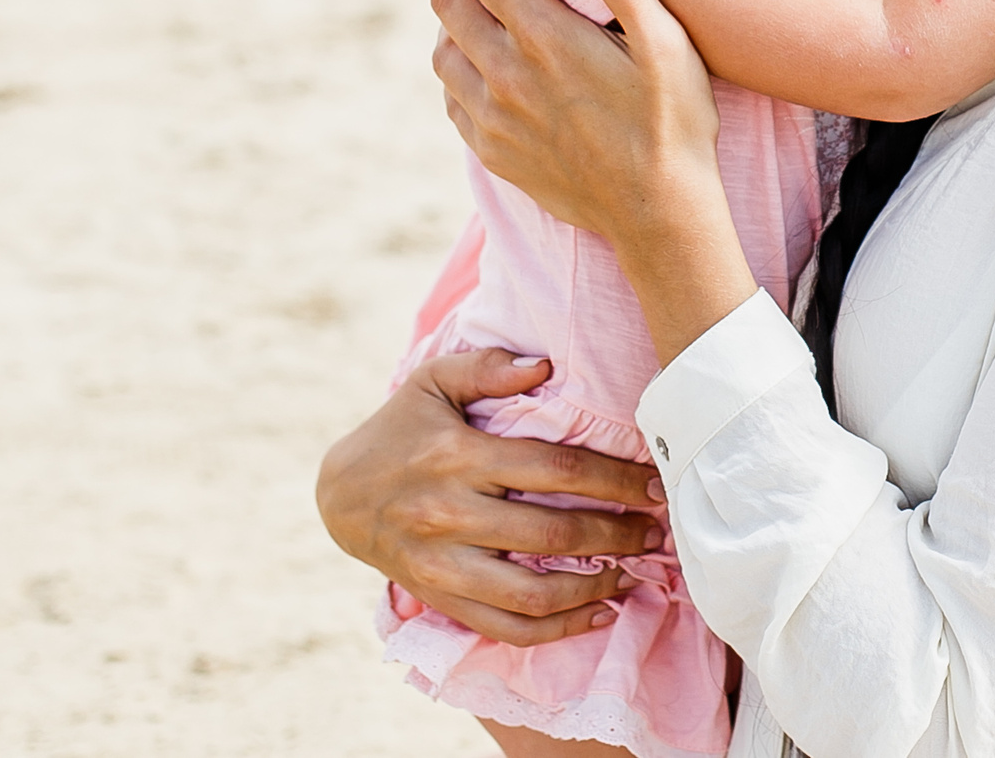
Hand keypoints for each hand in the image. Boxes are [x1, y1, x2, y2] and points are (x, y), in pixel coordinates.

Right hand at [314, 347, 659, 646]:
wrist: (338, 493)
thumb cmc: (401, 429)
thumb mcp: (431, 381)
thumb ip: (485, 366)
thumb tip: (543, 365)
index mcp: (458, 458)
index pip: (554, 470)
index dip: (613, 479)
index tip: (653, 484)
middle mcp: (450, 515)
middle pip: (552, 535)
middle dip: (616, 534)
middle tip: (656, 529)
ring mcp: (443, 565)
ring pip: (531, 594)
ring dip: (593, 588)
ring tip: (633, 572)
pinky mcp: (439, 599)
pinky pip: (504, 627)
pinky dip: (556, 630)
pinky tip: (598, 613)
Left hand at [430, 0, 754, 359]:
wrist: (660, 216)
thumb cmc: (675, 124)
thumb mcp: (666, 46)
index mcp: (544, 40)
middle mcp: (505, 76)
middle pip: (446, 1)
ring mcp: (493, 119)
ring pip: (441, 51)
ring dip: (449, 15)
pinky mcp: (493, 152)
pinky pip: (453, 98)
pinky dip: (456, 66)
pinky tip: (480, 61)